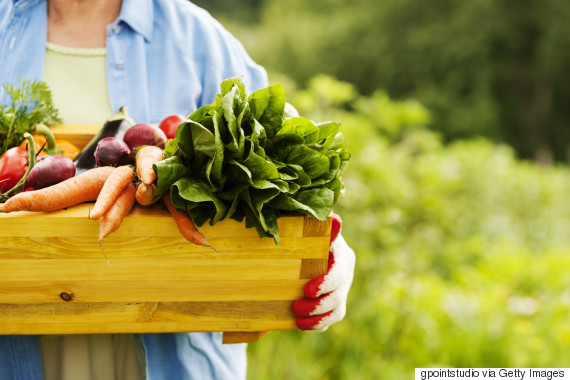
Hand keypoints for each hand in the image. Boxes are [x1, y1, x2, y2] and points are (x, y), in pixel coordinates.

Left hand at [292, 213, 355, 330]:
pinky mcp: (335, 303)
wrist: (301, 250)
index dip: (325, 283)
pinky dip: (317, 324)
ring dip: (317, 317)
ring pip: (337, 310)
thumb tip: (334, 218)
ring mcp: (342, 289)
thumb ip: (320, 226)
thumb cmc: (304, 236)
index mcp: (341, 255)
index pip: (339, 272)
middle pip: (338, 294)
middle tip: (296, 306)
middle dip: (318, 304)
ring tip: (297, 318)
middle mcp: (345, 273)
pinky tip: (301, 324)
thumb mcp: (310, 229)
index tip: (307, 290)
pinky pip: (332, 319)